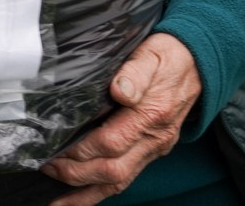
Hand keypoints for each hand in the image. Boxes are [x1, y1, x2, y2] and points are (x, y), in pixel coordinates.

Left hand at [41, 33, 201, 205]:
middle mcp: (154, 139)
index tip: (56, 149)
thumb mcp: (150, 54)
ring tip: (58, 200)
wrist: (196, 62)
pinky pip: (126, 178)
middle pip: (113, 170)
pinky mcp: (151, 152)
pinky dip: (101, 191)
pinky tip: (80, 196)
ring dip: (86, 193)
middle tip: (48, 169)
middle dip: (77, 175)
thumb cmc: (168, 56)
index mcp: (152, 114)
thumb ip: (134, 72)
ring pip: (119, 182)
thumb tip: (119, 90)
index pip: (112, 142)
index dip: (82, 149)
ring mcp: (154, 148)